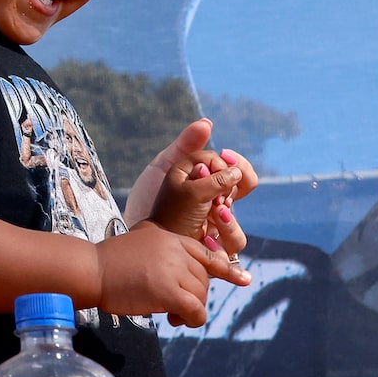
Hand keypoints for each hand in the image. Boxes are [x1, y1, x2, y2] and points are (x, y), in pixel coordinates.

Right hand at [95, 219, 250, 328]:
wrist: (91, 269)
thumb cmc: (109, 263)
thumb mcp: (142, 246)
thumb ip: (163, 255)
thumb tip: (178, 279)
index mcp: (171, 238)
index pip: (206, 254)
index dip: (226, 270)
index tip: (244, 279)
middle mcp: (176, 251)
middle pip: (203, 280)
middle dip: (194, 297)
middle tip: (175, 310)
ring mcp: (173, 269)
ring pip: (200, 296)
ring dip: (191, 310)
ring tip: (171, 316)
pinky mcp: (168, 290)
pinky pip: (195, 310)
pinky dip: (193, 319)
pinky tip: (178, 320)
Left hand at [127, 119, 257, 258]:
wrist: (132, 231)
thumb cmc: (148, 198)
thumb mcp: (165, 168)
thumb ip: (186, 146)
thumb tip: (207, 122)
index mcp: (210, 184)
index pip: (240, 171)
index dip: (237, 164)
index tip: (225, 157)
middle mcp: (217, 207)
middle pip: (245, 194)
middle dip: (233, 187)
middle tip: (217, 188)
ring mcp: (214, 231)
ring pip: (238, 231)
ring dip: (229, 220)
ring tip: (215, 210)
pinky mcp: (210, 254)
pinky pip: (229, 251)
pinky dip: (222, 241)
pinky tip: (208, 233)